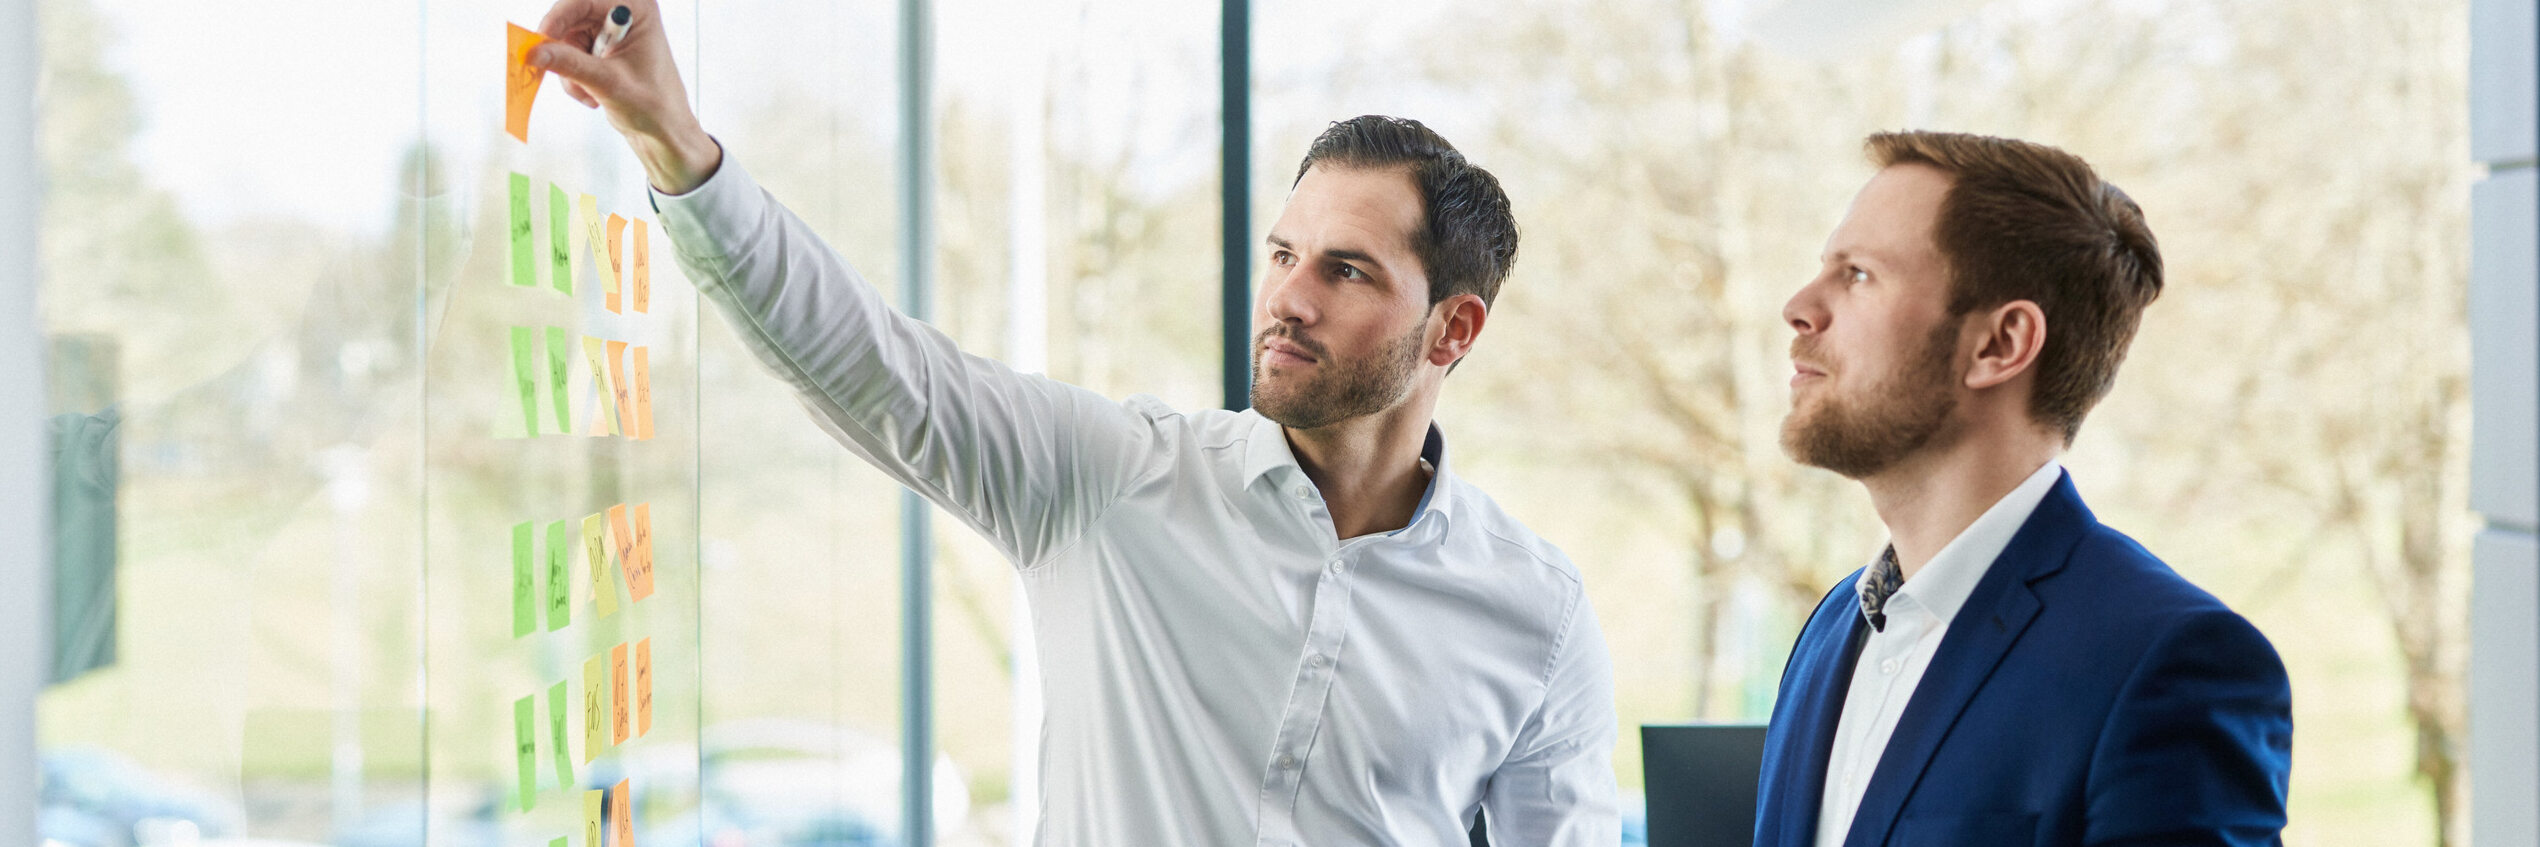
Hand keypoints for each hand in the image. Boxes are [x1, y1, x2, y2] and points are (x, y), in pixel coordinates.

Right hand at [529, 0, 722, 194]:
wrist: (663, 131)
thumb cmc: (653, 106)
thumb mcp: (608, 82)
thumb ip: (570, 64)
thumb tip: (535, 51)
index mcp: (638, 10)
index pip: (585, 1)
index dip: (558, 18)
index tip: (539, 40)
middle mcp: (625, 15)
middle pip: (571, 19)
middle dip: (565, 52)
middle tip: (558, 72)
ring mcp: (612, 32)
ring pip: (567, 41)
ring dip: (570, 70)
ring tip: (590, 93)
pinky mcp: (602, 49)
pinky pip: (571, 55)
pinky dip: (574, 77)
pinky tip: (593, 94)